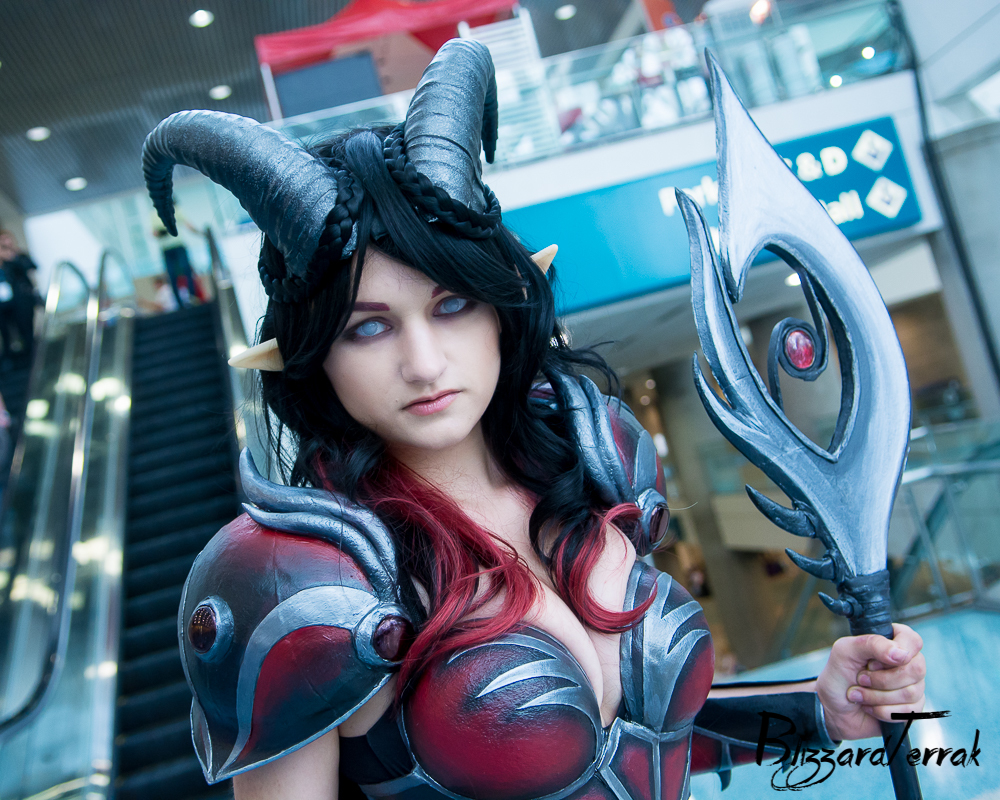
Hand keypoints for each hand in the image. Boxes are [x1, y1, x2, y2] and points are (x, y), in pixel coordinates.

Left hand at [816, 623, 924, 740]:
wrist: (833, 708)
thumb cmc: (838, 675)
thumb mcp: (845, 651)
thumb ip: (872, 644)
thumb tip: (902, 654)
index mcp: (891, 641)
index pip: (912, 640)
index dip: (896, 653)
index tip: (872, 663)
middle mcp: (906, 662)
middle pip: (916, 669)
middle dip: (882, 679)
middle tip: (860, 679)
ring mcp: (912, 685)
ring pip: (911, 692)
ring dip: (877, 696)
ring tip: (858, 694)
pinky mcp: (911, 707)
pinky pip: (908, 711)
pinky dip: (882, 710)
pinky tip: (868, 707)